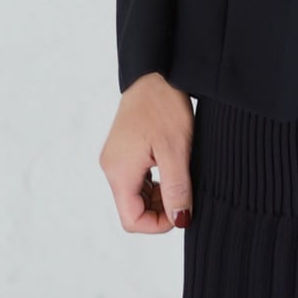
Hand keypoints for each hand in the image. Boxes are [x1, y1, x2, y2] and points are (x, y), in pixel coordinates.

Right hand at [101, 74, 195, 233]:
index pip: (132, 220)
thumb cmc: (164, 106)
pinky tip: (172, 169)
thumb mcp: (176, 150)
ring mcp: (116, 160)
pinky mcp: (123, 153)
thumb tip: (180, 220)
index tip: (182, 209)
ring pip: (136, 197)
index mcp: (119, 171)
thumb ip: (177, 188)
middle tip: (186, 192)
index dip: (159, 224)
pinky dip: (155, 184)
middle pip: (132, 210)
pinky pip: (137, 181)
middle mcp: (112, 169)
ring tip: (181, 178)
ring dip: (160, 197)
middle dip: (161, 210)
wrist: (156, 73)